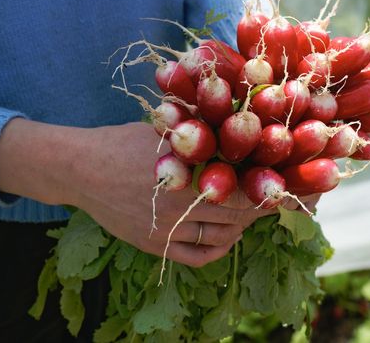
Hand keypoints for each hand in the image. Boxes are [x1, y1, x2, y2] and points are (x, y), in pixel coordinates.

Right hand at [0, 120, 277, 266]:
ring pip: (223, 235)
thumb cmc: (124, 140)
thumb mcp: (166, 126)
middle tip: (280, 196)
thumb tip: (244, 113)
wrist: (80, 167)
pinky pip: (199, 256)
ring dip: (244, 226)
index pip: (244, 183)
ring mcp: (168, 228)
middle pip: (239, 212)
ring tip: (254, 211)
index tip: (289, 180)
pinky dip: (221, 248)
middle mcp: (181, 203)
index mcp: (188, 168)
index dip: (271, 184)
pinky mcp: (155, 245)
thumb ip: (202, 125)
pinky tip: (229, 235)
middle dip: (264, 205)